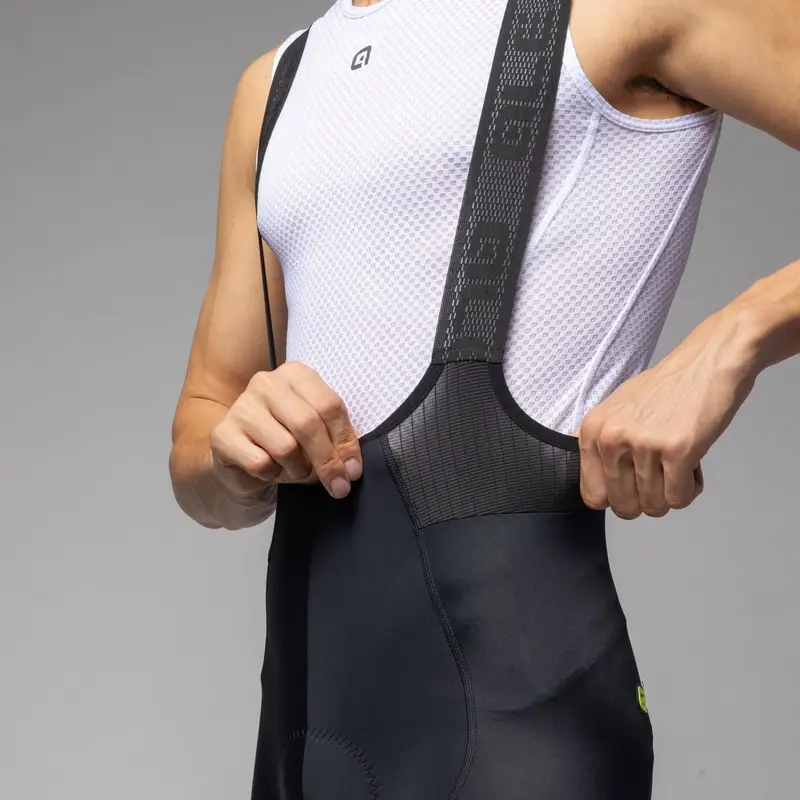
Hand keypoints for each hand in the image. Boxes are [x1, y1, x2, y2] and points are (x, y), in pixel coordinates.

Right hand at [210, 362, 362, 503]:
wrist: (241, 463)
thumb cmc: (287, 444)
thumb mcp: (319, 437)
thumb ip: (337, 442)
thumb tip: (351, 468)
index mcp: (295, 374)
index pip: (329, 405)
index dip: (346, 442)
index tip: (354, 471)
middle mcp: (266, 383)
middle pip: (308, 423)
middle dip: (328, 461)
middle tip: (338, 486)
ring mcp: (241, 406)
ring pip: (285, 446)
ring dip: (298, 468)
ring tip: (295, 470)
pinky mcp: (222, 434)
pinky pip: (260, 463)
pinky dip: (272, 475)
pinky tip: (269, 471)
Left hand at [574, 313, 757, 518]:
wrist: (709, 362)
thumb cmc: (667, 388)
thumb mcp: (616, 410)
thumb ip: (602, 446)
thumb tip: (594, 489)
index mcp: (592, 430)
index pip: (592, 494)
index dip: (616, 498)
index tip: (632, 488)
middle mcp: (612, 438)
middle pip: (623, 506)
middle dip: (646, 501)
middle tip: (660, 479)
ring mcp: (644, 444)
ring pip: (653, 506)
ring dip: (671, 494)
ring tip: (677, 466)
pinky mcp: (677, 450)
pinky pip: (678, 498)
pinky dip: (689, 490)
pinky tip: (692, 466)